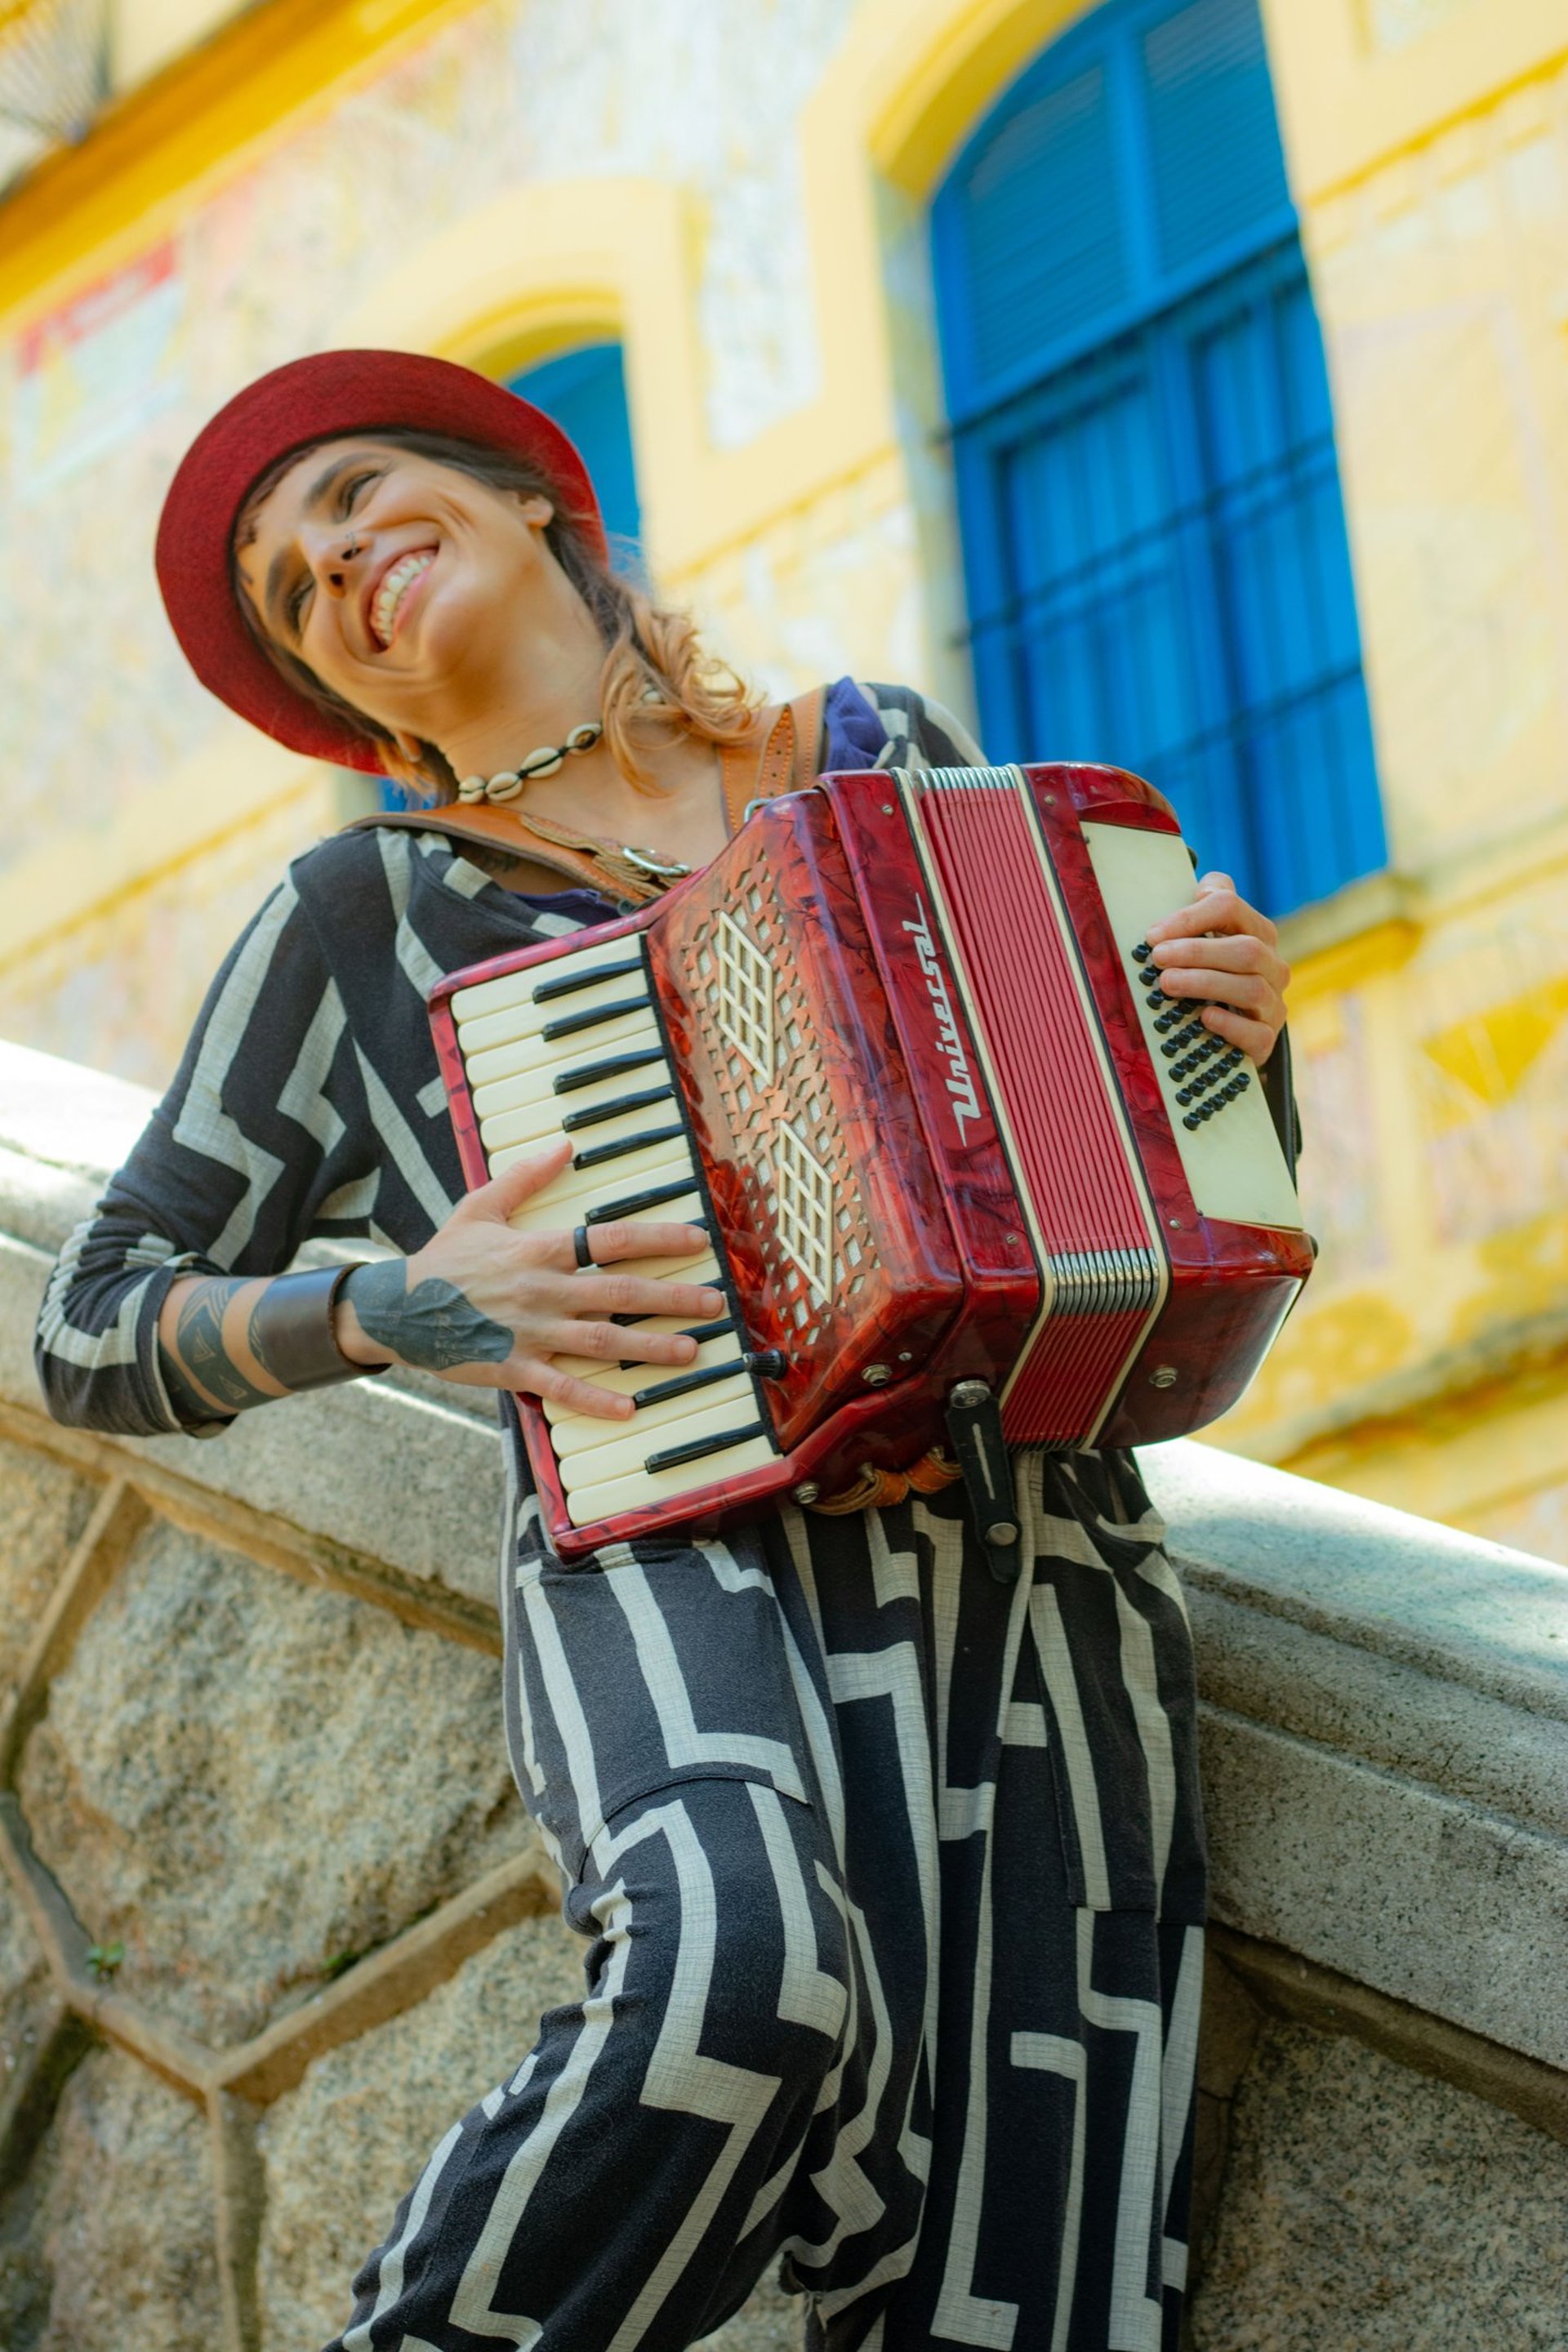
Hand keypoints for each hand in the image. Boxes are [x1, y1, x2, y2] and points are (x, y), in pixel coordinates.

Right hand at [335, 1138, 723, 1420]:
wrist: (398, 1309)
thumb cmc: (445, 1258)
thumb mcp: (480, 1206)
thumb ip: (526, 1176)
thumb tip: (564, 1143)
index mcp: (539, 1249)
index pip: (610, 1238)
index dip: (657, 1238)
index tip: (697, 1241)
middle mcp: (543, 1291)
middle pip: (620, 1293)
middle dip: (672, 1297)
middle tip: (714, 1303)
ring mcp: (531, 1333)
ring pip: (602, 1341)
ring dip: (650, 1347)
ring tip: (691, 1352)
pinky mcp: (515, 1369)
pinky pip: (562, 1387)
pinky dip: (595, 1399)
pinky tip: (629, 1408)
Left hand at [1142, 871, 1288, 1067]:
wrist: (1232, 1032)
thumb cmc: (1211, 975)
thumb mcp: (1206, 939)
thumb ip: (1205, 910)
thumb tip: (1200, 889)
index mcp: (1256, 932)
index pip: (1229, 907)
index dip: (1190, 917)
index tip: (1153, 935)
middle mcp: (1272, 965)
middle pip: (1246, 949)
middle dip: (1197, 951)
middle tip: (1158, 958)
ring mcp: (1273, 1003)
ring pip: (1251, 988)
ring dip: (1205, 983)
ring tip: (1168, 983)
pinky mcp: (1267, 1039)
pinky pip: (1258, 1033)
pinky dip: (1230, 1024)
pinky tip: (1205, 1017)